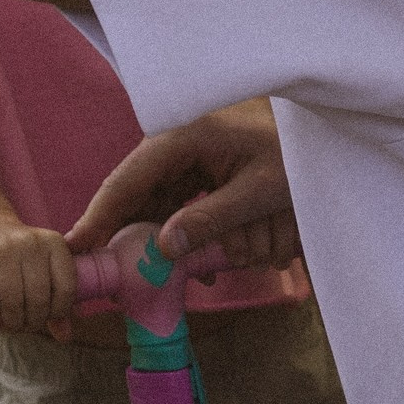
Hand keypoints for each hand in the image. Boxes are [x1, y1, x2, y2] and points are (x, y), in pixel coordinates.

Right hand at [0, 214, 78, 332]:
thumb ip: (56, 300)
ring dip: (12, 322)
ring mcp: (1, 248)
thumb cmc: (20, 257)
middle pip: (38, 297)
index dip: (58, 312)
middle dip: (32, 321)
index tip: (47, 319)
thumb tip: (64, 337)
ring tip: (10, 326)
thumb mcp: (43, 269)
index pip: (66, 288)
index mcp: (54, 244)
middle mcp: (30, 243)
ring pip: (12, 300)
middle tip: (25, 326)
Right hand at [67, 97, 300, 270]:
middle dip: (140, 236)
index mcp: (183, 136)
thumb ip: (210, 219)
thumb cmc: (298, 150)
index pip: (126, 181)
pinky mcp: (204, 165)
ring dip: (179, 237)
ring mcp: (190, 154)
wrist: (328, 128)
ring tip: (207, 259)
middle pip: (139, 196)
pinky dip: (197, 230)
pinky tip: (216, 256)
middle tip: (124, 275)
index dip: (98, 217)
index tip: (75, 247)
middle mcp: (178, 142)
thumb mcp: (259, 189)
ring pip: (163, 204)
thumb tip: (163, 249)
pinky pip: (186, 203)